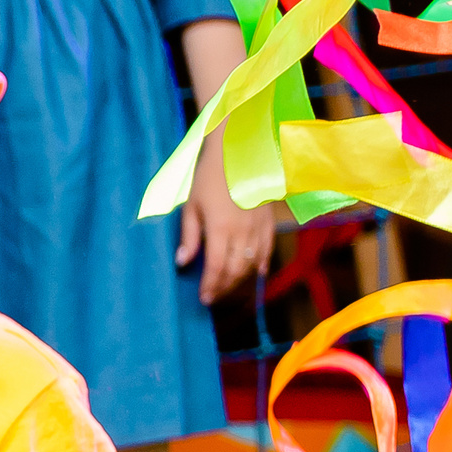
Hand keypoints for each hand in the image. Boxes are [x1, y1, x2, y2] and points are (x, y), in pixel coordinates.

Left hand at [176, 137, 274, 304]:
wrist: (239, 153)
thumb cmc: (210, 177)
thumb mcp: (192, 205)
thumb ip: (189, 236)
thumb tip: (182, 262)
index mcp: (220, 228)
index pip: (216, 267)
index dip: (210, 286)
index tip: (204, 298)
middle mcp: (242, 232)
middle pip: (235, 270)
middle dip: (223, 287)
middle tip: (212, 296)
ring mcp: (258, 227)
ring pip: (252, 264)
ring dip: (239, 279)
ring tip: (227, 286)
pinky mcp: (268, 220)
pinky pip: (268, 249)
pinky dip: (262, 264)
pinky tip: (256, 273)